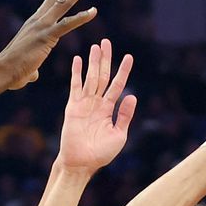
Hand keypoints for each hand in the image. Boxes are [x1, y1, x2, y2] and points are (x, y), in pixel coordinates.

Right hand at [0, 0, 96, 89]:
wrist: (2, 72)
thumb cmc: (11, 73)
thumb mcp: (26, 68)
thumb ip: (33, 69)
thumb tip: (33, 75)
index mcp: (32, 25)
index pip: (49, 4)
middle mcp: (37, 21)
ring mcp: (41, 27)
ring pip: (63, 3)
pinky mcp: (46, 36)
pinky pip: (67, 24)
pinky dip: (81, 17)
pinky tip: (94, 12)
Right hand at [57, 38, 136, 172]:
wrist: (81, 163)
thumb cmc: (101, 153)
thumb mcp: (119, 135)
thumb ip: (125, 115)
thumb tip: (132, 95)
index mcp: (108, 109)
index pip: (117, 85)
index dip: (123, 71)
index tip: (129, 57)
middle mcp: (96, 103)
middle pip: (102, 76)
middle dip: (105, 59)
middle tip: (106, 42)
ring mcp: (84, 104)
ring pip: (90, 78)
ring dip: (93, 62)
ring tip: (96, 46)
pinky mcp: (73, 107)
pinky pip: (75, 86)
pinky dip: (76, 73)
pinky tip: (78, 60)